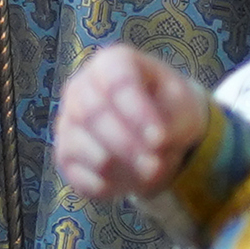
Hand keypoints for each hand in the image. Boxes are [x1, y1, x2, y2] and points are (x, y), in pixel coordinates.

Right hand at [53, 44, 208, 203]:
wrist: (156, 130)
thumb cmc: (170, 108)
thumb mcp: (184, 108)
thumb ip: (174, 122)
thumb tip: (155, 145)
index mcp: (112, 63)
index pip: (116, 83)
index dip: (137, 113)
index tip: (160, 140)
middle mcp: (80, 87)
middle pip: (92, 114)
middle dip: (127, 145)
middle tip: (157, 166)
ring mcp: (67, 122)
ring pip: (83, 146)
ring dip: (121, 167)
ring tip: (152, 172)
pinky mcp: (65, 155)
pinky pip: (79, 176)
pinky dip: (108, 185)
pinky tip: (130, 179)